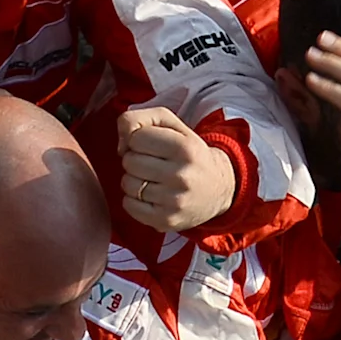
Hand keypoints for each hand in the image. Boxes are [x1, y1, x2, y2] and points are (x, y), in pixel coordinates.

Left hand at [116, 106, 236, 233]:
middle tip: (151, 163)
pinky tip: (149, 196)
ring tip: (151, 179)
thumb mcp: (173, 125)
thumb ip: (141, 118)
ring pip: (127, 184)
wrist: (219, 188)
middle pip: (129, 161)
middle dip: (135, 159)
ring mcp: (173, 200)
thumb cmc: (188, 153)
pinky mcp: (166, 220)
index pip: (136, 137)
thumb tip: (121, 144)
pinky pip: (129, 206)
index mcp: (184, 147)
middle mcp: (181, 174)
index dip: (138, 139)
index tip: (151, 146)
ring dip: (133, 180)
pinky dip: (133, 200)